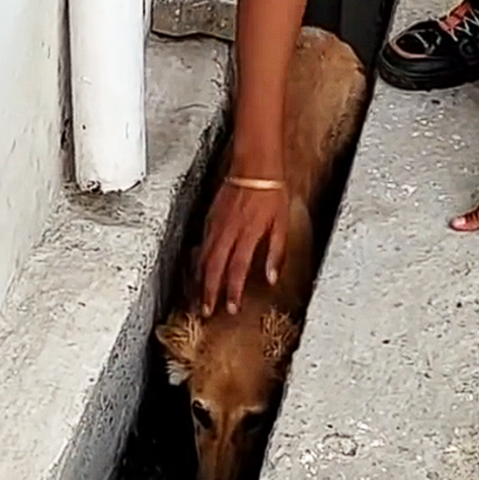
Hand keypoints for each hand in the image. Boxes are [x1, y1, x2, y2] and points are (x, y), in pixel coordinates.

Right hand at [199, 180, 288, 315]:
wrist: (255, 167)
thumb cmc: (272, 193)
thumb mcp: (282, 223)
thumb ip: (276, 252)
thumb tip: (272, 277)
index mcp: (247, 234)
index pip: (236, 270)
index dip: (232, 292)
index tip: (230, 308)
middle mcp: (228, 232)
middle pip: (213, 268)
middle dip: (207, 293)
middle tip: (204, 312)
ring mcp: (216, 225)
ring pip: (202, 259)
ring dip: (198, 281)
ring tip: (196, 299)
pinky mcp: (210, 219)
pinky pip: (200, 245)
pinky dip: (196, 263)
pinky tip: (197, 272)